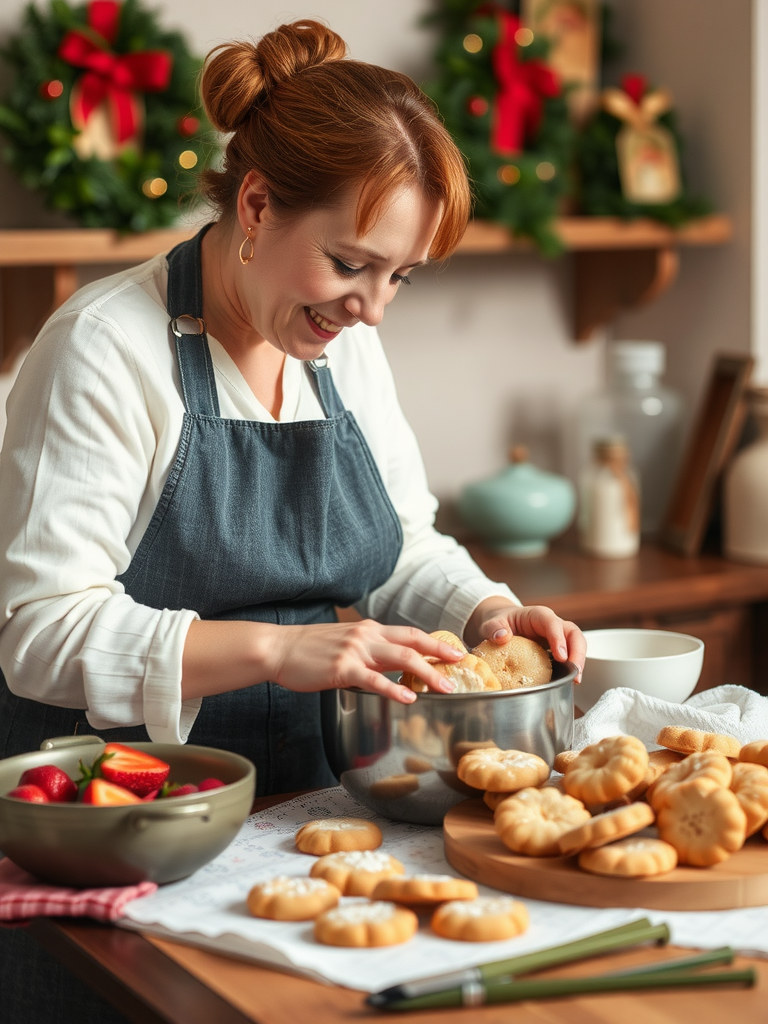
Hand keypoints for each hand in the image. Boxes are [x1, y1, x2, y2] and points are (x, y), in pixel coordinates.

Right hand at [270, 619, 463, 703]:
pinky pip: (374, 679)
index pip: (409, 633)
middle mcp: (366, 636)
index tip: (455, 651)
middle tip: (461, 665)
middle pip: (413, 642)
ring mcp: (355, 651)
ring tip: (446, 686)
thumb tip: (387, 666)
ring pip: (401, 658)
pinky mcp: (342, 668)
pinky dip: (394, 688)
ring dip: (427, 672)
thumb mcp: (344, 642)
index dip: (434, 641)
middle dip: (440, 653)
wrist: (278, 648)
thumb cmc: (308, 650)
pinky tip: (410, 697)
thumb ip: (367, 651)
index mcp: (368, 629)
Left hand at [465, 598, 585, 682]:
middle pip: (573, 633)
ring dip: (579, 661)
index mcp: (538, 615)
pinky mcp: (558, 650)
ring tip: (575, 680)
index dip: (559, 639)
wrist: (502, 625)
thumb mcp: (492, 622)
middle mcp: (552, 625)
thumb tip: (502, 636)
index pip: (553, 623)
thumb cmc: (500, 622)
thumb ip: (494, 627)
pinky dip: (572, 668)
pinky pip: (570, 656)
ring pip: (577, 644)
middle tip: (575, 672)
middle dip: (577, 652)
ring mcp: (557, 637)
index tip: (561, 656)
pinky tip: (569, 682)